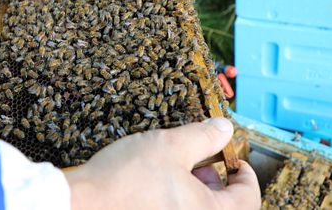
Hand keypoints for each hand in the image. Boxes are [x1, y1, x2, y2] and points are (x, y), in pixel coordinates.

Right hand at [64, 118, 260, 209]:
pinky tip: (159, 184)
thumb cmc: (126, 178)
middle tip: (202, 160)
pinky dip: (177, 201)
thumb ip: (204, 137)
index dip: (245, 173)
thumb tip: (224, 129)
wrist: (83, 203)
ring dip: (196, 191)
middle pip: (225, 207)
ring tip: (176, 169)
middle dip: (217, 181)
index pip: (248, 198)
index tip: (234, 159)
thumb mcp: (171, 146)